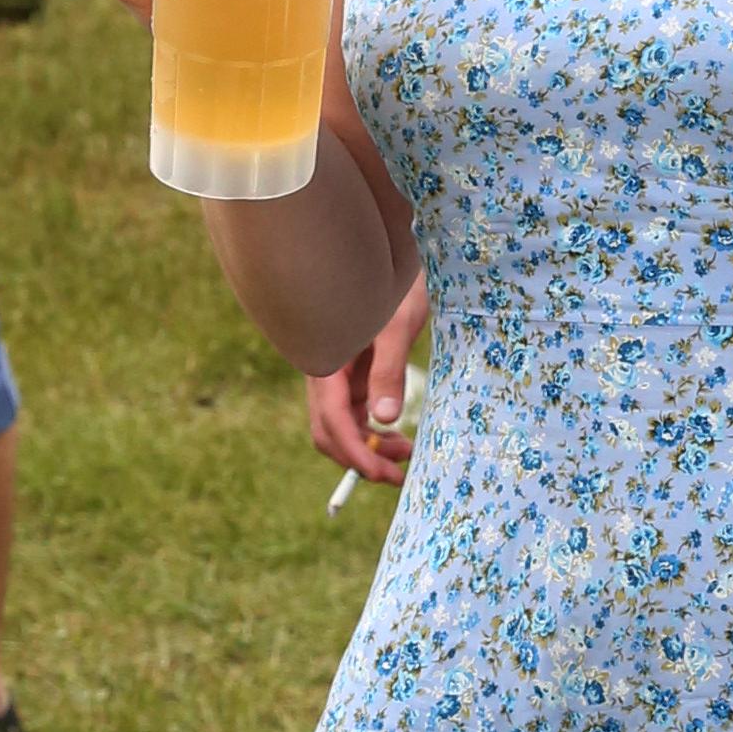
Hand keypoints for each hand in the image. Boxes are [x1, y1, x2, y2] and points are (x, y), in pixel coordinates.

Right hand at [305, 271, 427, 484]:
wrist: (395, 257)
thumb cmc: (396, 286)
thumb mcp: (396, 325)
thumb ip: (388, 370)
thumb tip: (385, 418)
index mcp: (327, 361)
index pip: (332, 422)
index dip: (356, 454)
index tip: (384, 474)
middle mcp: (326, 373)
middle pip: (329, 433)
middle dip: (361, 459)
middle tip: (399, 474)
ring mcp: (335, 378)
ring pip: (341, 429)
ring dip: (368, 449)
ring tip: (406, 452)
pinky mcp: (349, 378)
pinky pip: (353, 417)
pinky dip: (372, 434)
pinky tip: (396, 437)